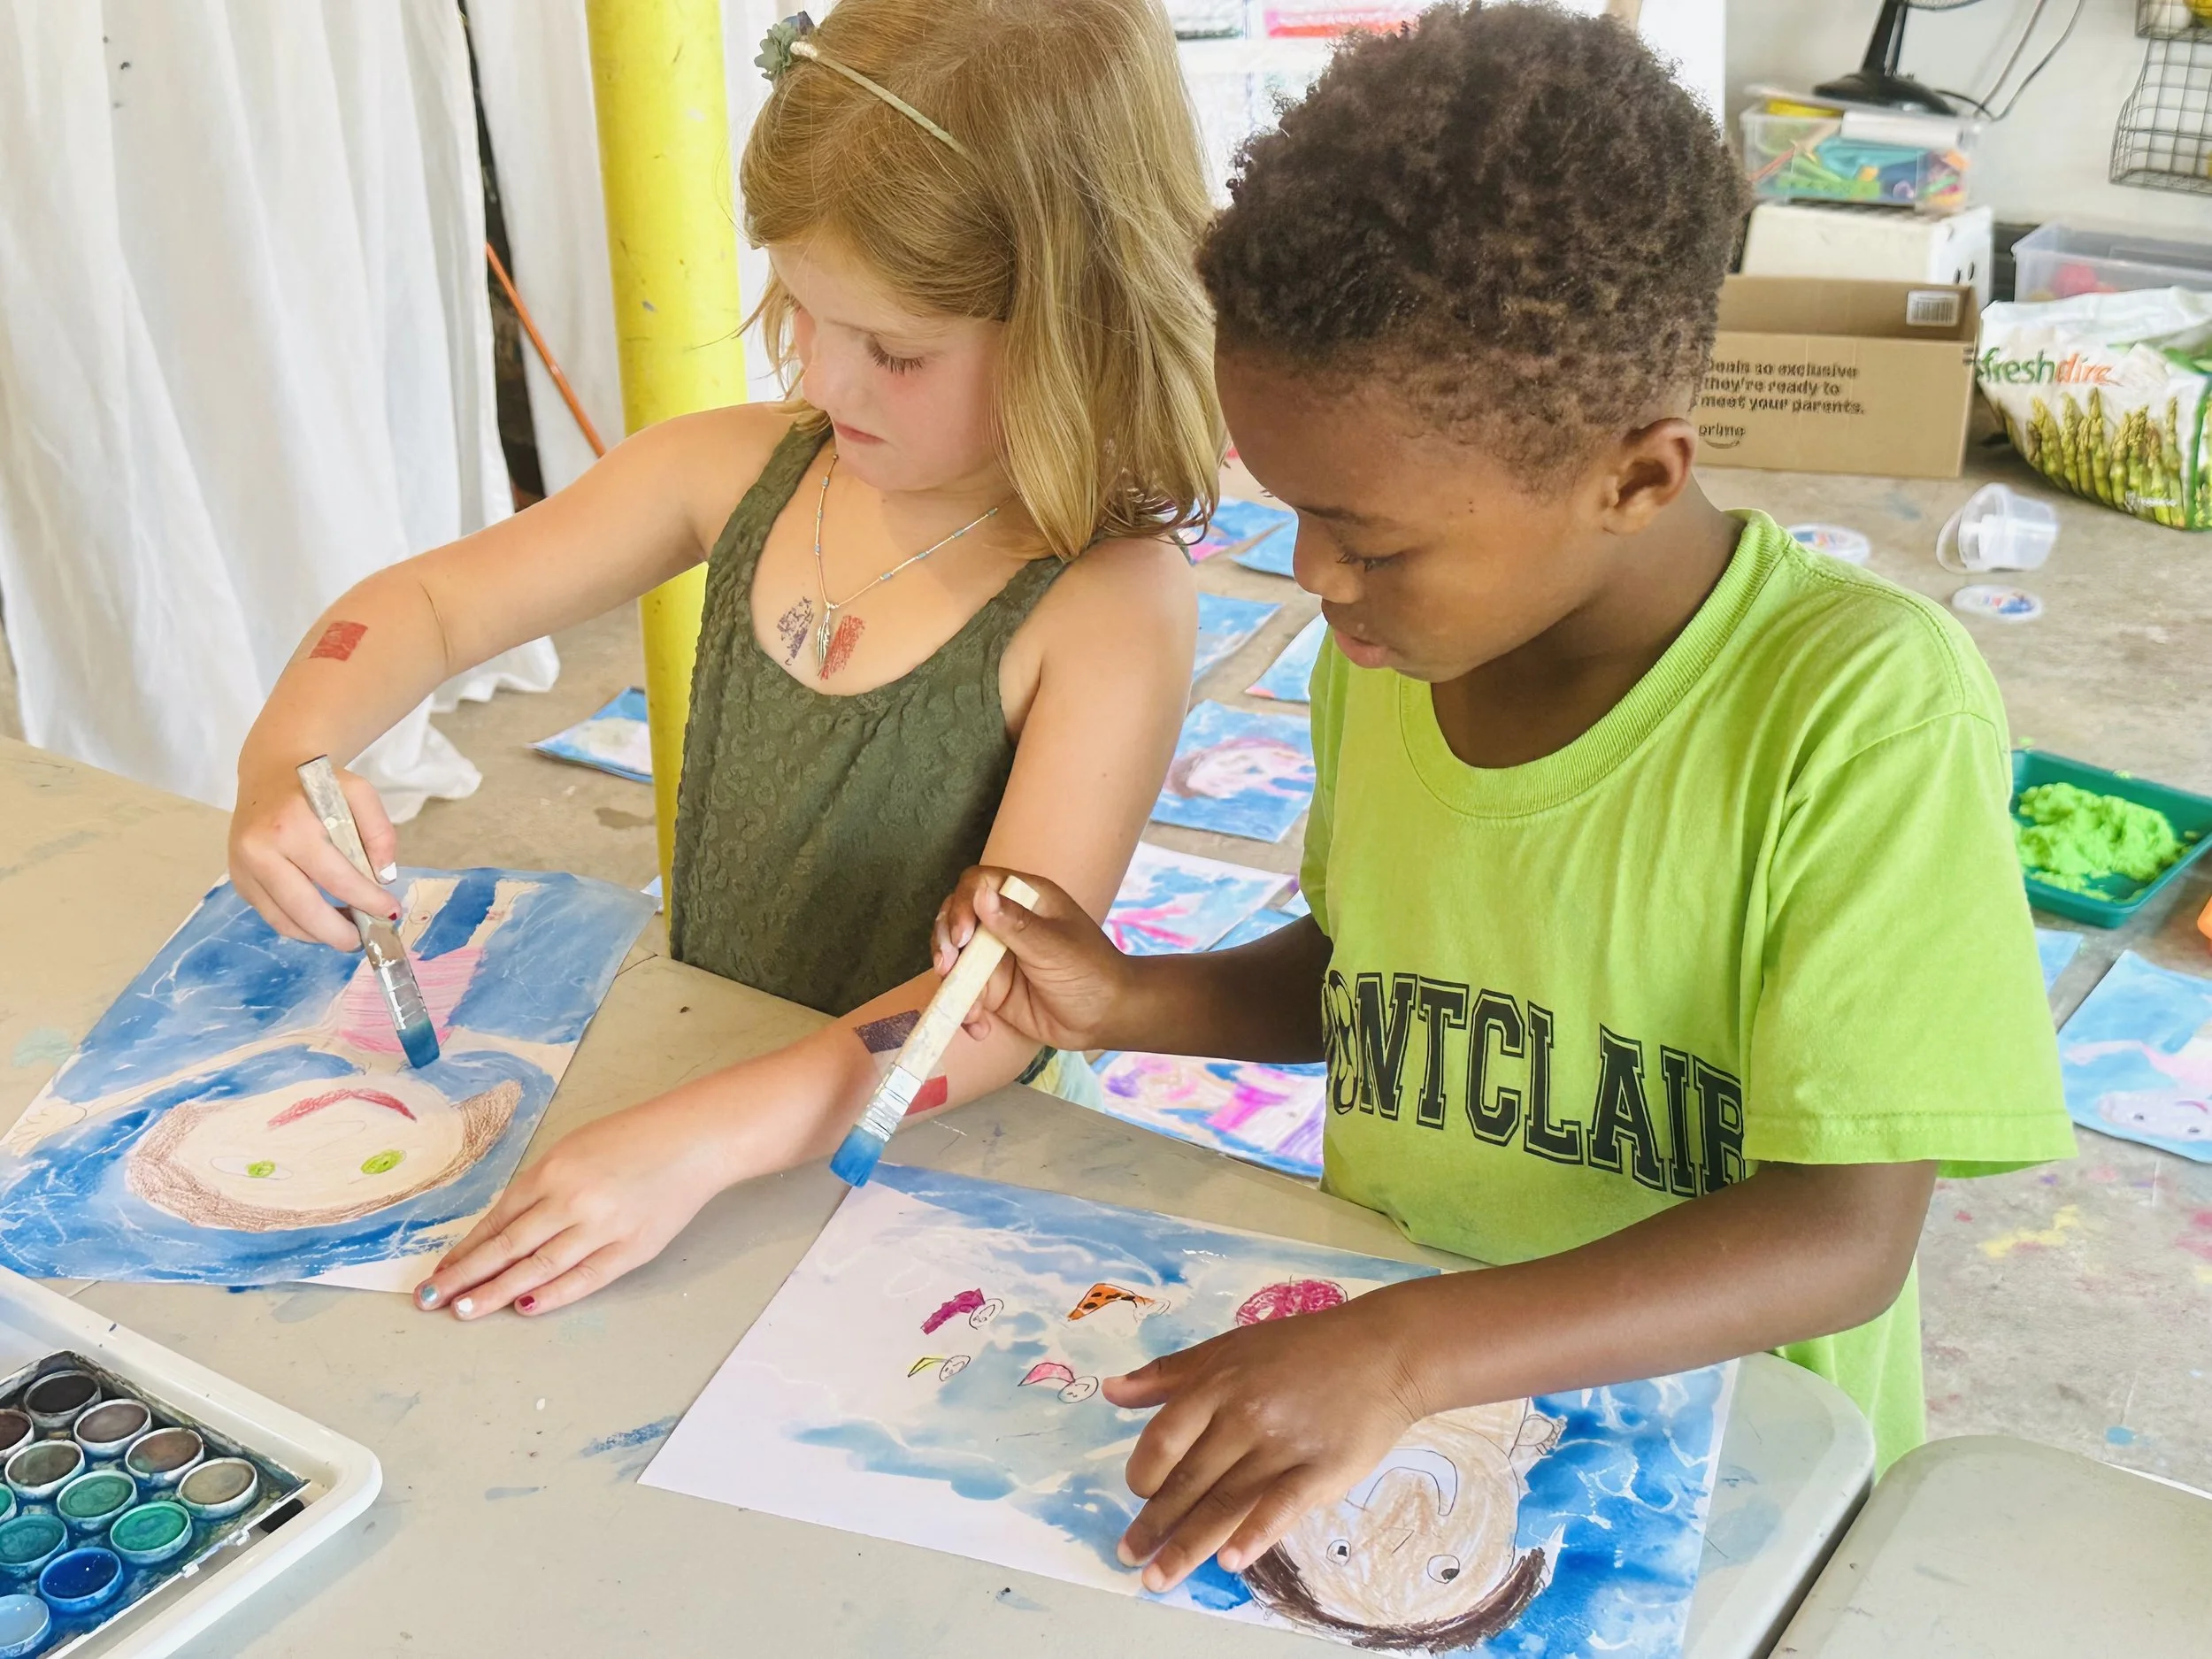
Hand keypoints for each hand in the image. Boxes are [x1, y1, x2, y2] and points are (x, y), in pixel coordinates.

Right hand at [229, 760, 398, 948]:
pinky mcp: (238, 879)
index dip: (367, 901)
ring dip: (319, 935)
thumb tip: (383, 876)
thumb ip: (379, 831)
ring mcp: (243, 867)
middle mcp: (259, 849)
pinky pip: (271, 915)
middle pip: (304, 909)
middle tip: (365, 939)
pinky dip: (299, 926)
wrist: (269, 773)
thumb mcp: (358, 792)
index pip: (336, 877)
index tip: (390, 912)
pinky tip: (322, 922)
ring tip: (347, 932)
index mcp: (291, 825)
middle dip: (339, 933)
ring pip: (284, 920)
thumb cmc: (317, 785)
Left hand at [415, 1092, 733, 1318]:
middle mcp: (572, 1200)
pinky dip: (553, 1295)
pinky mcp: (632, 1248)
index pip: (498, 1219)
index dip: (467, 1249)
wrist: (695, 1140)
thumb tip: (505, 1232)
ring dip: (499, 1292)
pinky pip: (584, 1278)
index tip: (441, 1270)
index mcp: (553, 1170)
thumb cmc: (635, 1138)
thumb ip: (543, 1187)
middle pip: (508, 1247)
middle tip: (432, 1299)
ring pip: (539, 1268)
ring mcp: (603, 1227)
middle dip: (466, 1276)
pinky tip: (525, 1307)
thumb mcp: (576, 1148)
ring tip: (467, 1310)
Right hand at [932, 867, 1132, 1050]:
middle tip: (947, 968)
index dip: (962, 905)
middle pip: (956, 920)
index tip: (961, 937)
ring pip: (954, 960)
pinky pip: (965, 994)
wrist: (1106, 1019)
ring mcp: (996, 956)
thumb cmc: (1092, 972)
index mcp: (1024, 898)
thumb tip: (980, 894)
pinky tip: (979, 1027)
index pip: (977, 884)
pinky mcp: (993, 988)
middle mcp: (1005, 922)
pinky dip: (965, 1011)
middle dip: (945, 944)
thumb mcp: (1054, 947)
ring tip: (970, 1011)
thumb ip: (1016, 924)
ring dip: (953, 984)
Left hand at [1104, 1291, 1428, 1591]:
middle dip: (1155, 1525)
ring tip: (1159, 1579)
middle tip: (1129, 1558)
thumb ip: (1168, 1375)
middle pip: (1190, 1480)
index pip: (1165, 1440)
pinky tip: (1231, 1562)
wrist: (1379, 1353)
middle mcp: (1245, 1417)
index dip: (1144, 1474)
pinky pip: (1281, 1508)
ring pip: (1226, 1503)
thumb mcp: (1227, 1348)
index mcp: (1218, 1386)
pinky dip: (1255, 1536)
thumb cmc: (1298, 1350)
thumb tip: (1111, 1391)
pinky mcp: (1321, 1471)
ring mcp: (1283, 1446)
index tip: (1137, 1495)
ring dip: (1189, 1547)